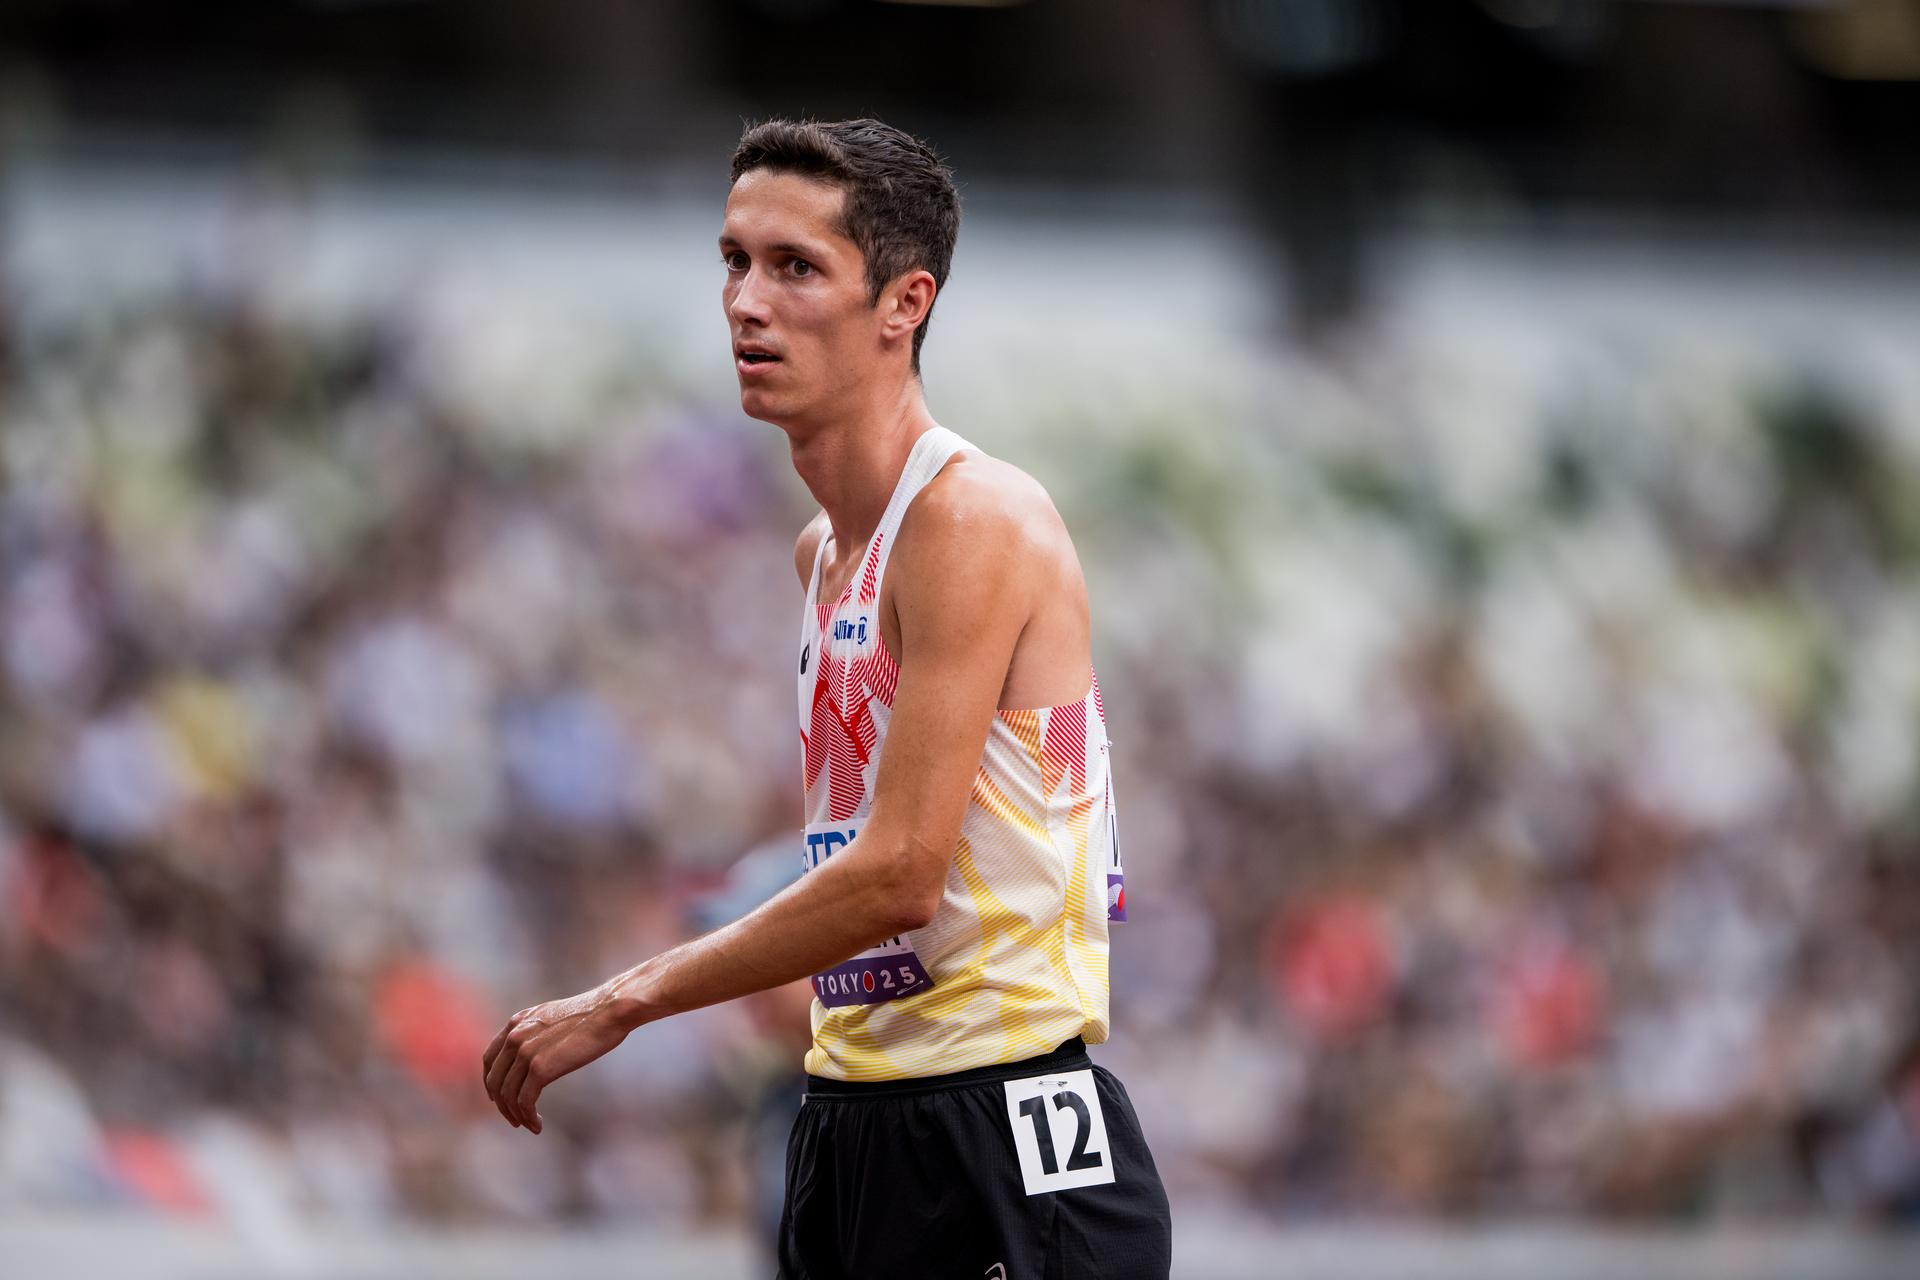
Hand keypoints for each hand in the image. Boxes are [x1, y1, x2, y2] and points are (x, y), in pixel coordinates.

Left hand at [481, 985, 629, 1133]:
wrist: (609, 1010)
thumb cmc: (593, 1014)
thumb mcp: (554, 1017)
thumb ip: (537, 1032)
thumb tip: (538, 1051)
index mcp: (516, 1023)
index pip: (489, 1059)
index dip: (492, 1083)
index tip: (501, 1098)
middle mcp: (515, 1037)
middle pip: (494, 1081)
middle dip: (502, 1105)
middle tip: (515, 1119)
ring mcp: (525, 1052)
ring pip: (508, 1096)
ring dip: (516, 1116)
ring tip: (530, 1125)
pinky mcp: (540, 1068)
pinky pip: (524, 1102)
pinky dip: (528, 1118)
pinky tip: (538, 1125)